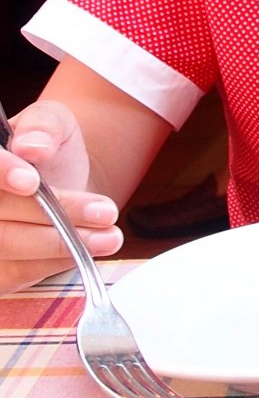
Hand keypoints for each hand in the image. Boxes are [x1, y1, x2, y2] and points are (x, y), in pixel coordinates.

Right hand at [0, 100, 121, 292]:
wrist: (61, 181)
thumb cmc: (50, 148)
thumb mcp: (53, 123)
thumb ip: (43, 127)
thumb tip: (32, 148)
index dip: (2, 174)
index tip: (32, 182)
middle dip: (52, 216)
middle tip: (105, 212)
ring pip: (7, 248)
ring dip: (59, 246)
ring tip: (109, 237)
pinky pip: (14, 274)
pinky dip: (52, 264)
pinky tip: (86, 250)